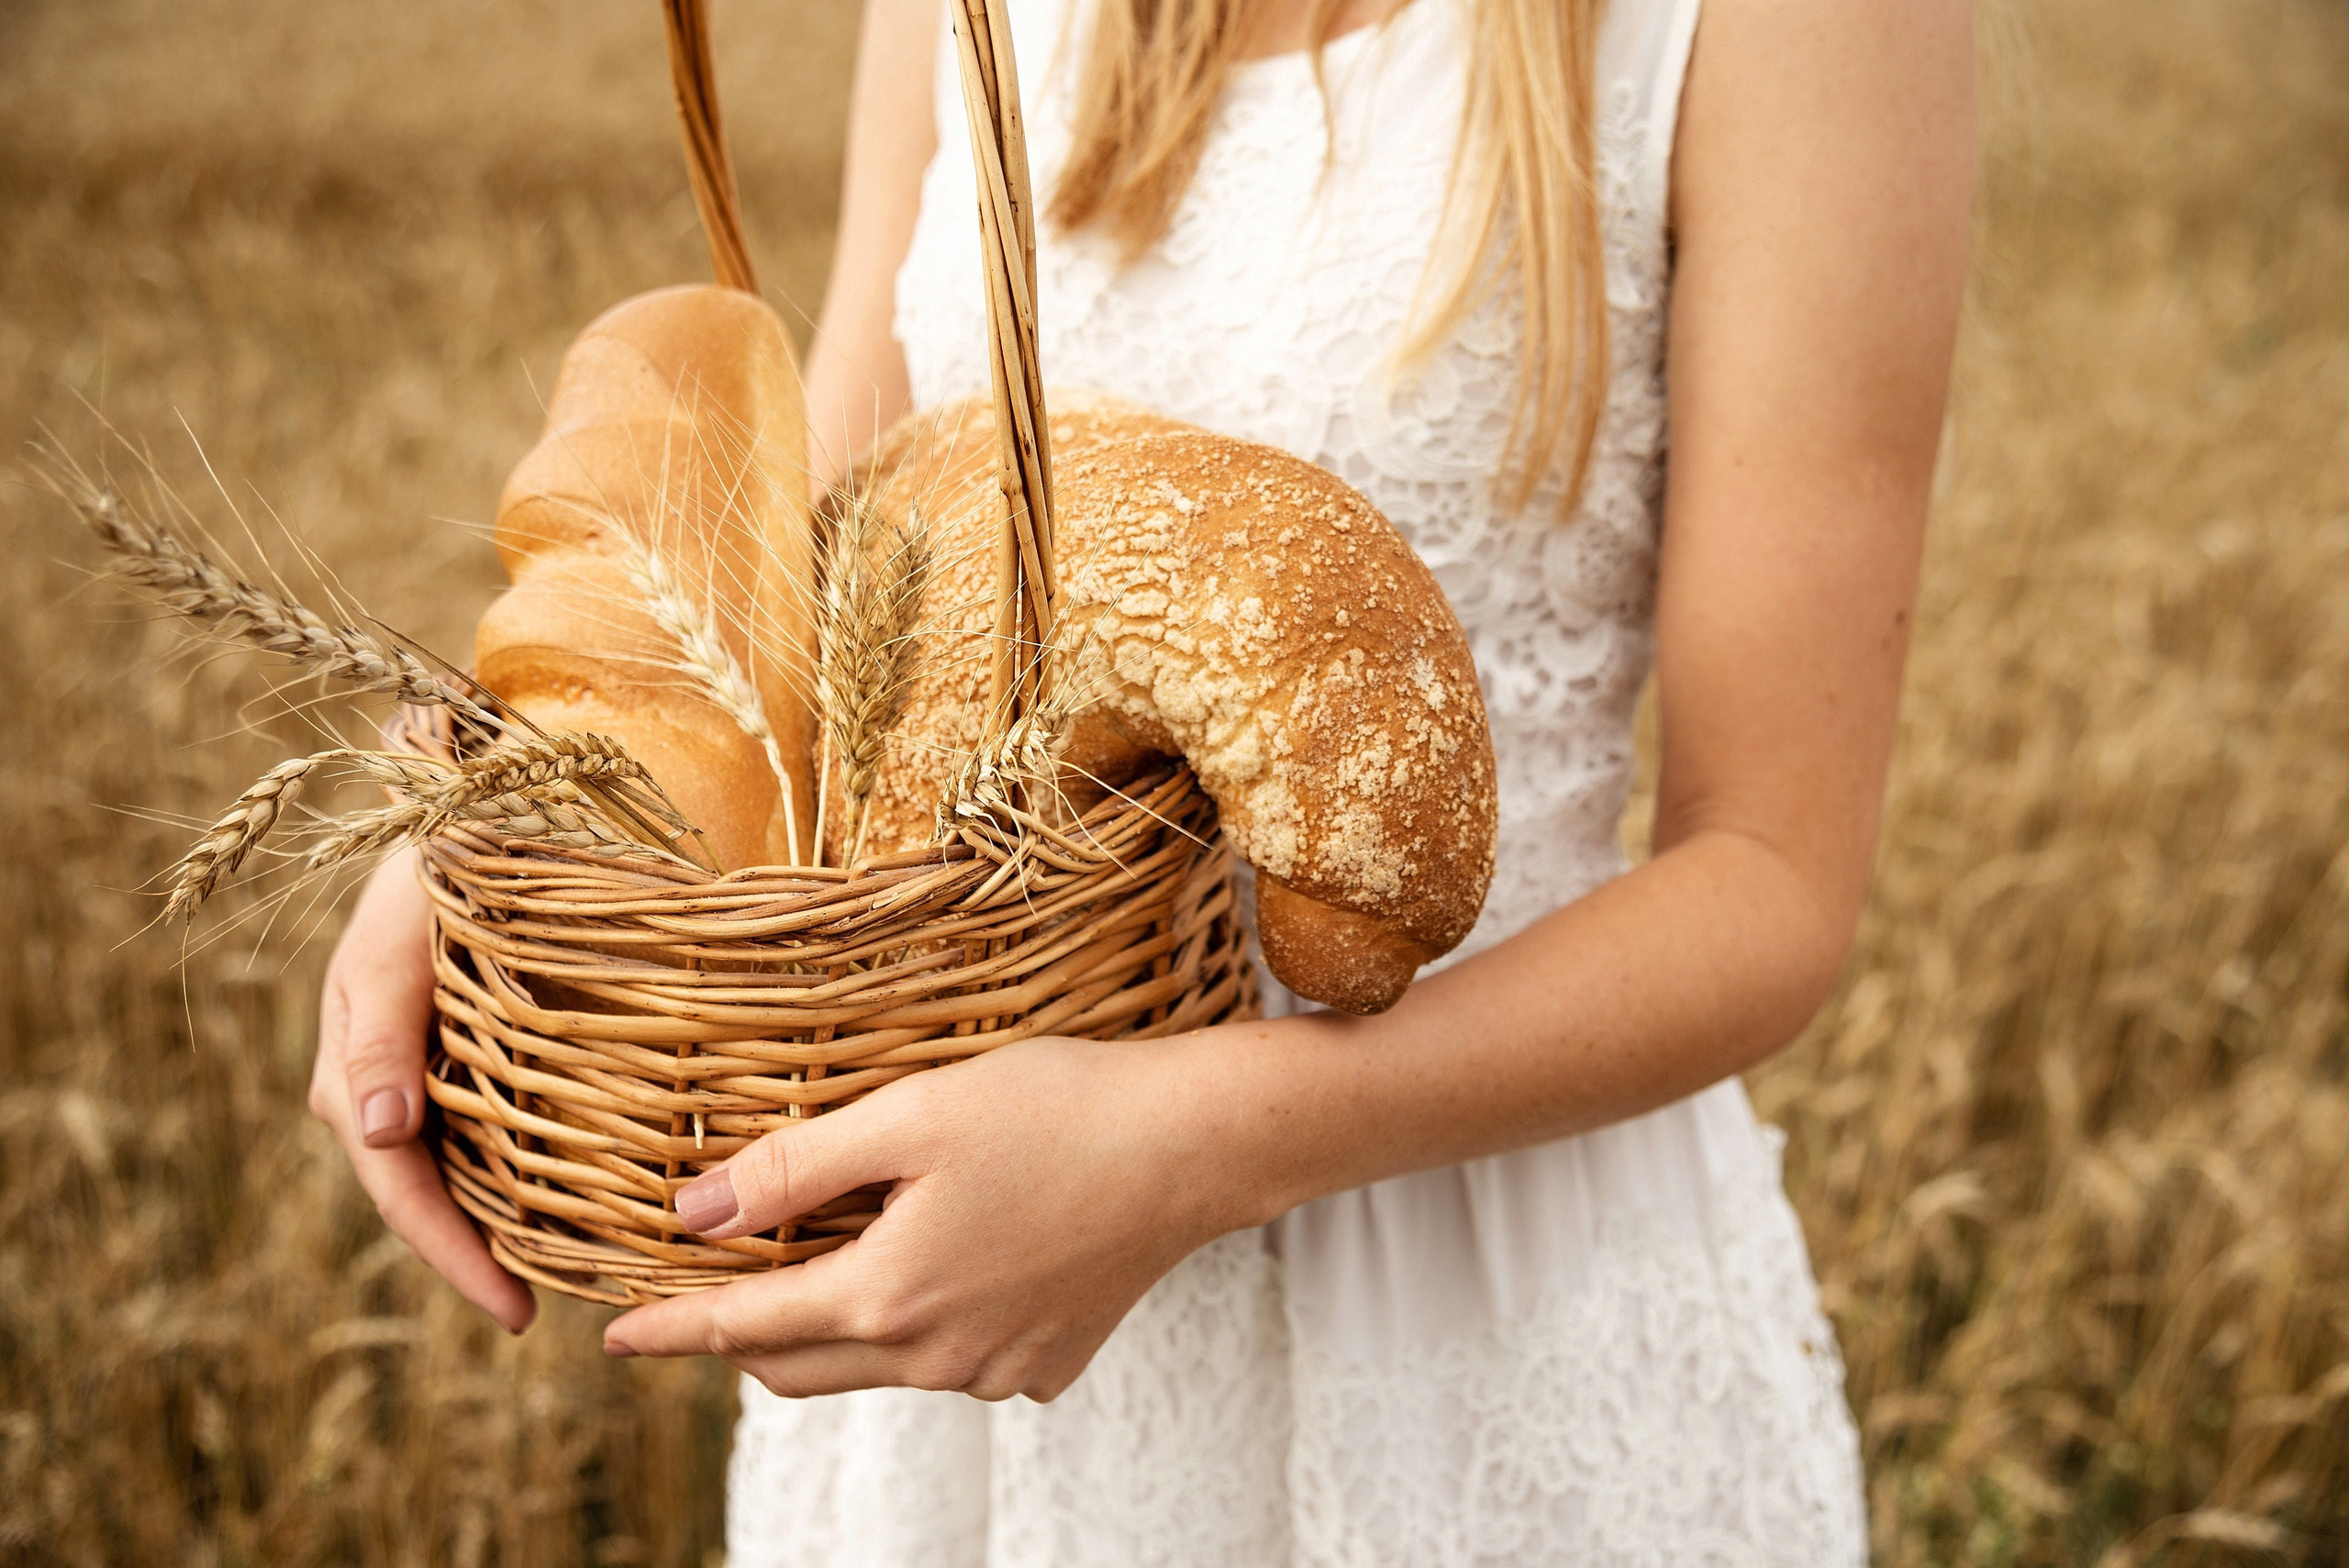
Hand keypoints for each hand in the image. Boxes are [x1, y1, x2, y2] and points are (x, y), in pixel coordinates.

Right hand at [308, 849, 535, 1332]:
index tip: (517, 1310)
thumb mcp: (391, 946)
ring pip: (461, 1179)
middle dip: (479, 1262)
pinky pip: (490, 1138)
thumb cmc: (423, 879)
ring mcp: (422, 1085)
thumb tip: (382, 1135)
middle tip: (542, 1315)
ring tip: (569, 1279)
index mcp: (353, 1080)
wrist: (457, 824)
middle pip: (429, 1203)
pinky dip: (525, 1176)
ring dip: (504, 1229)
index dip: (453, 1259)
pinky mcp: (465, 1067)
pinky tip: (573, 1205)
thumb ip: (378, 1037)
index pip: (402, 1193)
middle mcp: (384, 1096)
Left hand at [601, 1033, 1251, 1399]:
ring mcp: (995, 1369)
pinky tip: (956, 1253)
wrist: (1194, 1146)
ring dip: (841, 1322)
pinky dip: (924, 1322)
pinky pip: (953, 1358)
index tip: (615, 1336)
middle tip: (715, 1284)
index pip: (743, 1327)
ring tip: (850, 1241)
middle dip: (744, 1335)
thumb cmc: (1056, 1110)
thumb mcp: (911, 1116)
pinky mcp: (1047, 1363)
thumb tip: (694, 1214)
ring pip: (879, 1363)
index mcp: (886, 1296)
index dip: (671, 1328)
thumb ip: (795, 1169)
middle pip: (800, 1366)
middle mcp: (934, 1355)